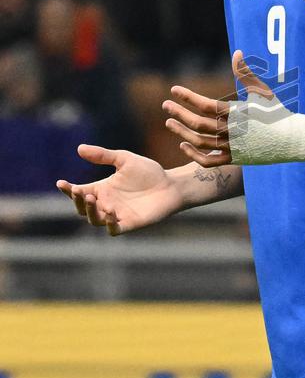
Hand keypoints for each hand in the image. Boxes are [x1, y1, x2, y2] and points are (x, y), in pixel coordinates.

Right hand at [56, 145, 183, 234]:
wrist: (170, 185)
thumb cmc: (148, 172)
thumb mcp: (124, 159)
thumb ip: (103, 155)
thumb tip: (79, 148)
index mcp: (102, 188)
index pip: (78, 192)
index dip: (68, 190)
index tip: (61, 183)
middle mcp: (106, 203)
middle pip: (83, 208)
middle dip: (78, 201)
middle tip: (81, 191)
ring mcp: (116, 215)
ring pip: (94, 219)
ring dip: (91, 211)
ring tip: (93, 198)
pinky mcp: (129, 224)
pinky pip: (113, 229)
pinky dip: (109, 224)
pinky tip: (110, 213)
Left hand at [162, 50, 273, 167]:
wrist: (291, 140)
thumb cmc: (277, 112)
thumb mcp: (262, 91)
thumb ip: (245, 73)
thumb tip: (237, 52)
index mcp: (238, 113)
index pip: (207, 105)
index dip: (188, 97)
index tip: (174, 90)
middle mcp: (233, 132)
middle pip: (199, 124)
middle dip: (179, 113)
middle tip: (165, 105)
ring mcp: (233, 147)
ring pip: (200, 142)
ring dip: (181, 132)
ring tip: (169, 122)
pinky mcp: (234, 159)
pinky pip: (209, 161)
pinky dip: (194, 155)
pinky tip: (183, 144)